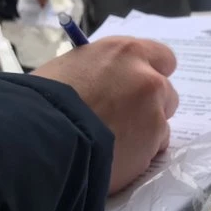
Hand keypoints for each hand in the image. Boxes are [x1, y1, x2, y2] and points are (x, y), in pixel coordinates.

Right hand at [32, 37, 178, 193]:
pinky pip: (154, 150)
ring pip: (161, 124)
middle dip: (150, 106)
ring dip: (145, 133)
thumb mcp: (72, 68)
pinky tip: (116, 159)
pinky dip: (139, 155)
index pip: (161, 57)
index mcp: (125, 52)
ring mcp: (154, 112)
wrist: (45, 136)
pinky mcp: (154, 143)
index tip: (139, 87)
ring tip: (114, 144)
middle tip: (123, 120)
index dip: (151, 74)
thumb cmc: (44, 99)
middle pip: (166, 93)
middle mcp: (147, 78)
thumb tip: (103, 84)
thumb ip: (100, 73)